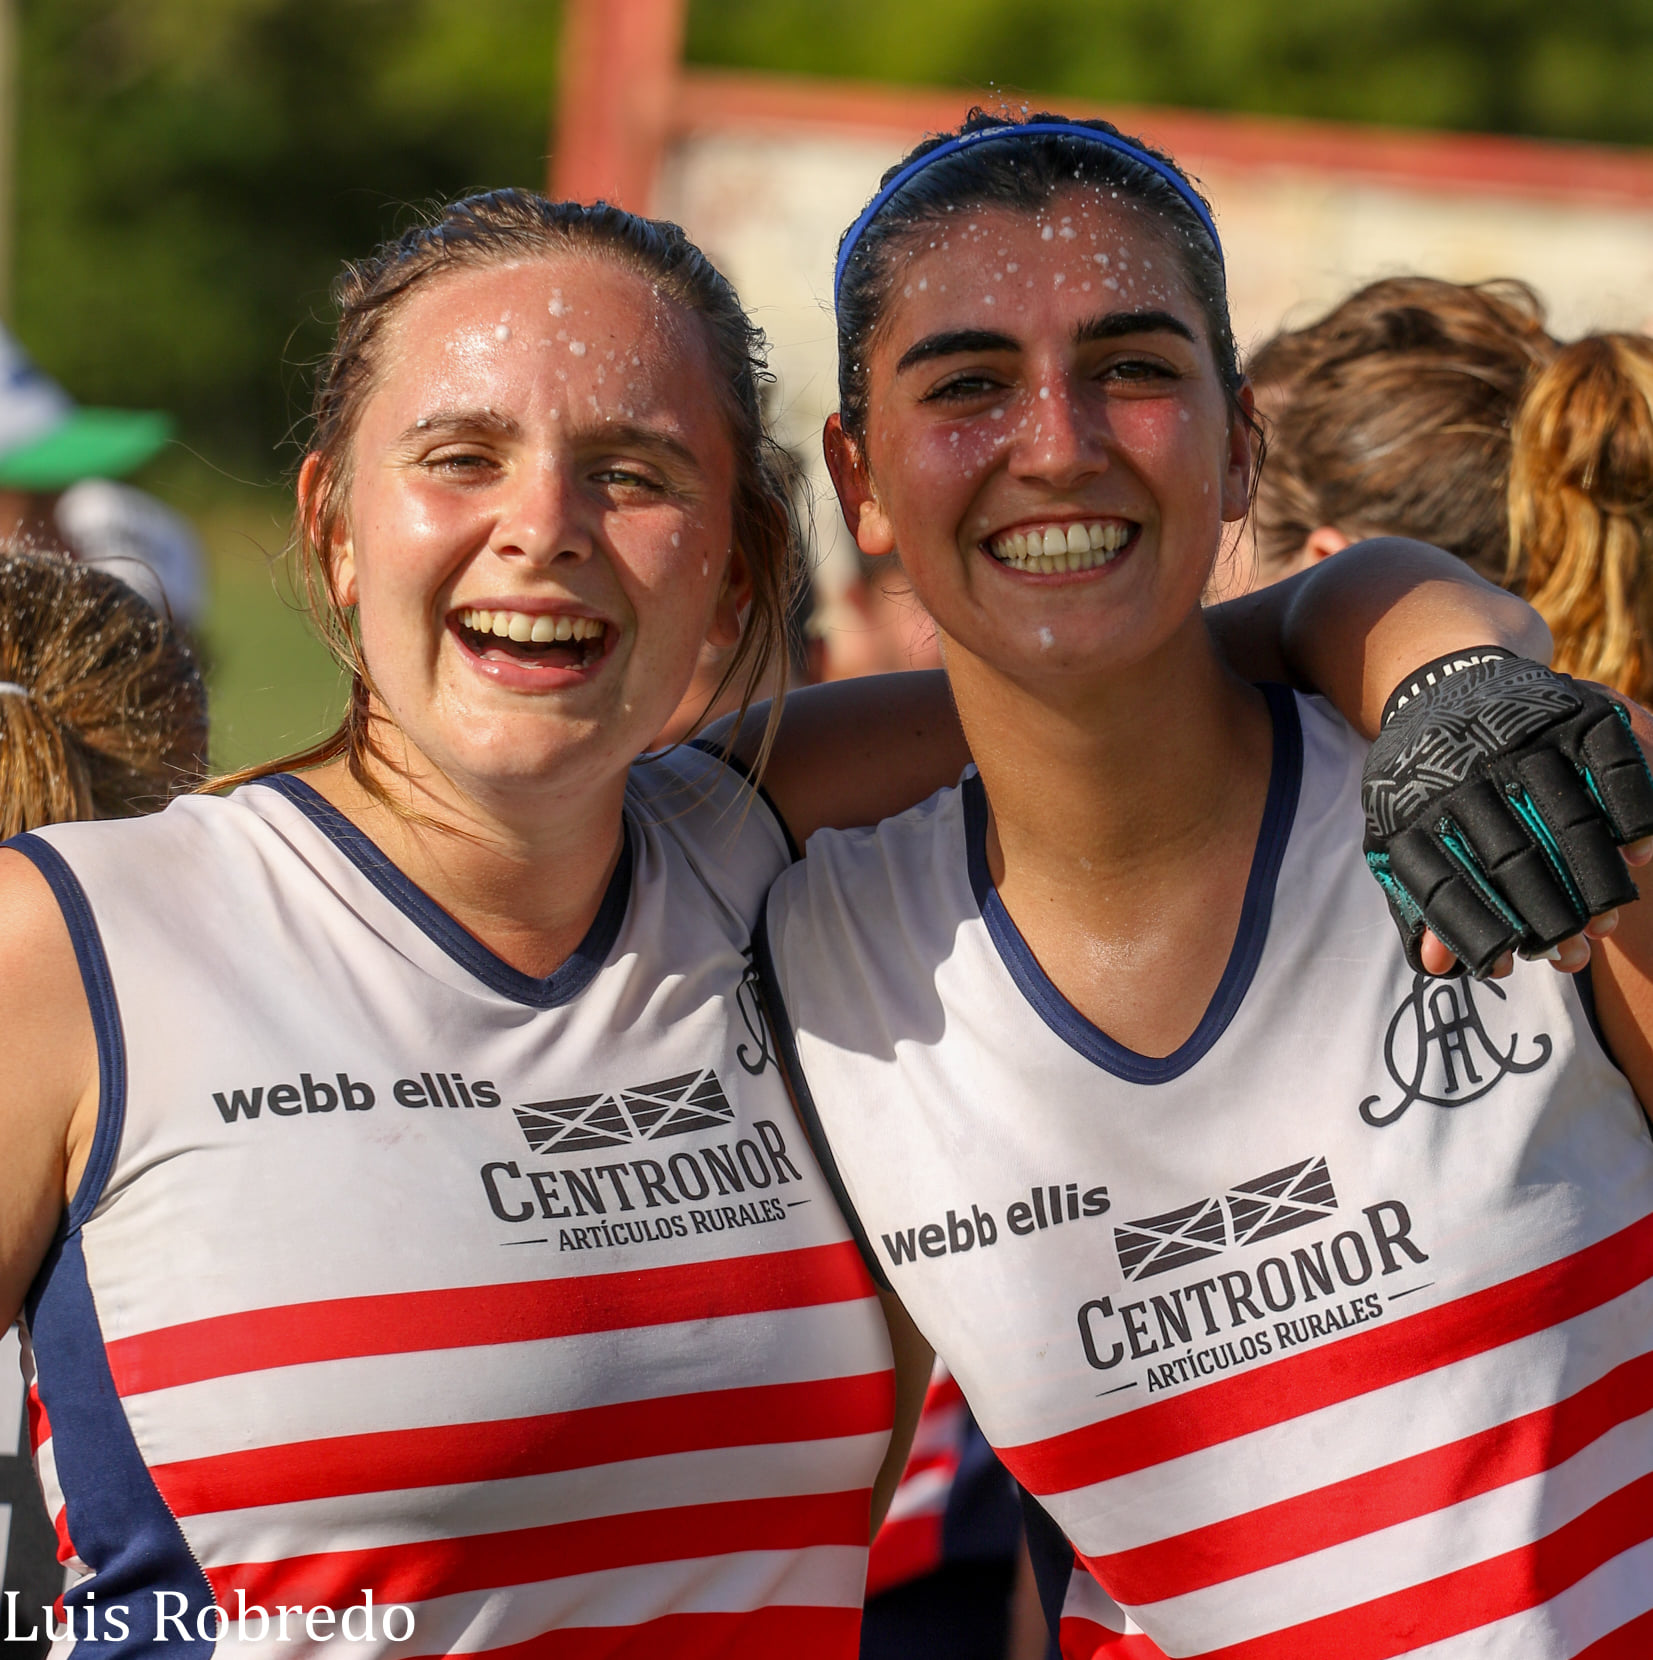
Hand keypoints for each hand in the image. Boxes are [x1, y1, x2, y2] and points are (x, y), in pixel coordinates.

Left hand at [1363, 652, 1652, 978]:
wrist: (1445, 683)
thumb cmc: (1426, 785)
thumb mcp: (1400, 835)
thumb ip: (1420, 902)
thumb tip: (1435, 969)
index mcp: (1410, 808)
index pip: (1443, 886)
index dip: (1478, 933)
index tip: (1508, 965)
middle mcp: (1459, 771)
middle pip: (1512, 861)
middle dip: (1548, 918)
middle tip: (1572, 952)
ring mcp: (1517, 738)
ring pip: (1569, 821)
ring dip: (1596, 880)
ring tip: (1606, 920)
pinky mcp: (1568, 712)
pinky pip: (1614, 770)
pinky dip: (1634, 816)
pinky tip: (1640, 854)